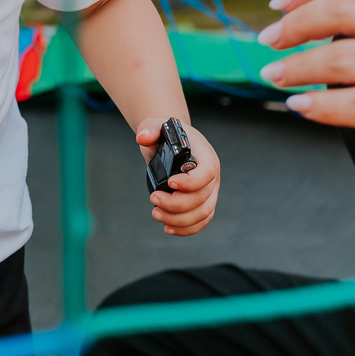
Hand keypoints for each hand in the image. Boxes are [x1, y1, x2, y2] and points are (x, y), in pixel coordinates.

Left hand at [137, 119, 220, 233]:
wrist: (172, 145)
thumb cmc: (166, 136)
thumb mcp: (155, 126)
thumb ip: (149, 129)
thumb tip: (142, 137)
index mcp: (205, 155)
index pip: (207, 172)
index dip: (191, 182)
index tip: (170, 183)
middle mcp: (212, 175)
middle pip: (202, 197)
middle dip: (176, 204)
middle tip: (153, 199)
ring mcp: (210, 191)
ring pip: (202, 213)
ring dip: (179, 220)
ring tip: (156, 214)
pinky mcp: (203, 204)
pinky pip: (201, 221)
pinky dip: (186, 229)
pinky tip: (168, 228)